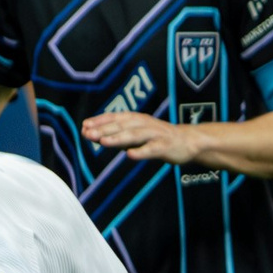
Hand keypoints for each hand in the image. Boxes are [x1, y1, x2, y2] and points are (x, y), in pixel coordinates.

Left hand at [82, 111, 201, 164]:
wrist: (188, 141)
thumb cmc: (157, 137)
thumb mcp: (136, 133)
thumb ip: (116, 134)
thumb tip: (89, 132)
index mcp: (137, 119)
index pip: (116, 117)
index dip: (100, 121)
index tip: (84, 126)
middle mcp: (145, 124)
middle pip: (122, 125)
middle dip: (104, 129)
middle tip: (87, 134)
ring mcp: (155, 134)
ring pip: (135, 135)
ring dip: (118, 138)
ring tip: (103, 142)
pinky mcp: (165, 146)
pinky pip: (152, 149)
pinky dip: (141, 152)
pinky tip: (130, 155)